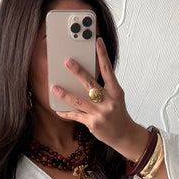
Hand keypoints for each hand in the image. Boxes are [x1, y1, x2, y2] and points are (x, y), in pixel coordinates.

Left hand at [51, 38, 148, 162]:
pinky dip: (66, 113)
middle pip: (90, 84)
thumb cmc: (118, 114)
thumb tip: (86, 76)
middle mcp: (108, 101)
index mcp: (115, 92)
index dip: (103, 55)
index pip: (108, 70)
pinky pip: (76, 116)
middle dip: (78, 72)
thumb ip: (104, 87)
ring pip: (79, 101)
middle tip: (67, 61)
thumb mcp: (116, 97)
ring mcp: (100, 113)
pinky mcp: (92, 124)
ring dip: (65, 94)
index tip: (98, 42)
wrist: (124, 135)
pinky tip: (58, 109)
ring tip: (54, 87)